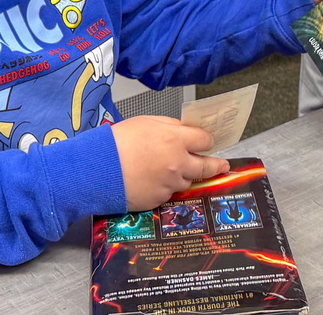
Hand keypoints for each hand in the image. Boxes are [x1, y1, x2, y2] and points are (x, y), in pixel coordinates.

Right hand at [111, 116, 228, 211]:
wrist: (99, 168)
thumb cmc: (119, 140)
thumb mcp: (146, 122)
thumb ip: (170, 126)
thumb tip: (184, 131)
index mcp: (176, 139)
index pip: (205, 140)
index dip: (205, 140)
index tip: (206, 142)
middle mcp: (178, 163)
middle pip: (206, 165)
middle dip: (216, 165)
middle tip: (223, 165)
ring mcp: (170, 184)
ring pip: (187, 180)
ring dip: (184, 175)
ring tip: (169, 169)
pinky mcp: (160, 200)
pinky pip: (170, 192)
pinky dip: (166, 186)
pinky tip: (152, 180)